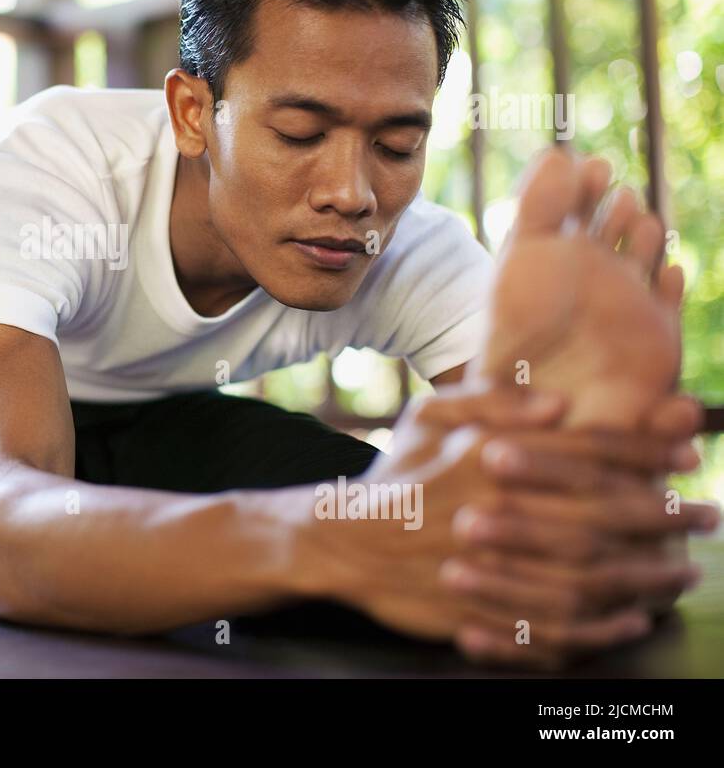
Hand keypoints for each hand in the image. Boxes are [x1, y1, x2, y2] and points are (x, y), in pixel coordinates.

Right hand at [306, 383, 715, 669]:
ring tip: (684, 572)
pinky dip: (600, 629)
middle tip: (710, 515)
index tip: (688, 454)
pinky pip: (550, 628)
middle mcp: (489, 510)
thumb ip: (490, 397)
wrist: (340, 540)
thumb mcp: (429, 415)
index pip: (580, 450)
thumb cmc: (397, 473)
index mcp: (483, 457)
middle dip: (666, 515)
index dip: (643, 451)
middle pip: (598, 514)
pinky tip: (631, 621)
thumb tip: (559, 400)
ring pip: (584, 575)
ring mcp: (484, 566)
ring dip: (644, 575)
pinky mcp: (475, 614)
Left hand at [469, 148, 683, 429]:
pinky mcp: (654, 336)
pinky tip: (666, 270)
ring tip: (637, 223)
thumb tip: (557, 152)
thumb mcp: (524, 260)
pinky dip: (668, 285)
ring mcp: (626, 302)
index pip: (577, 206)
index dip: (585, 184)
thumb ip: (540, 207)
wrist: (535, 406)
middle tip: (617, 197)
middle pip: (616, 225)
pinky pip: (667, 300)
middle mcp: (593, 273)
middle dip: (619, 208)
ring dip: (643, 235)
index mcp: (556, 253)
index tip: (591, 167)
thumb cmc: (516, 335)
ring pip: (644, 254)